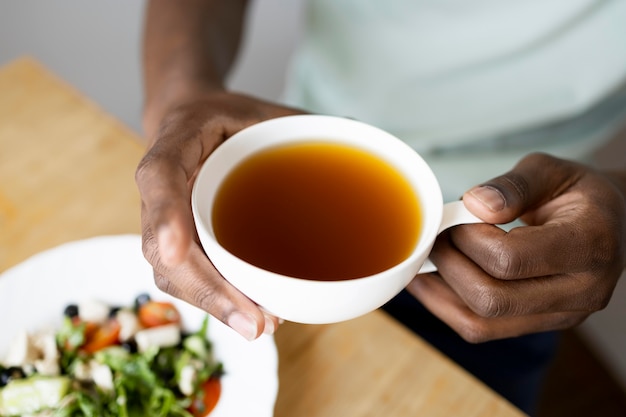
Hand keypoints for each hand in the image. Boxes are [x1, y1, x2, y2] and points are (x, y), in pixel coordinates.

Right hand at [135, 91, 302, 339]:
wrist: (194, 119)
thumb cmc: (231, 117)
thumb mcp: (264, 109)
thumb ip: (303, 124)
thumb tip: (359, 133)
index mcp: (179, 139)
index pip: (160, 175)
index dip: (165, 215)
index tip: (177, 251)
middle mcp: (164, 186)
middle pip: (163, 248)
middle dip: (206, 288)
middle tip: (253, 322)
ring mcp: (166, 219)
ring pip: (173, 273)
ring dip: (214, 304)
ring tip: (260, 325)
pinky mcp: (179, 240)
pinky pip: (188, 277)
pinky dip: (218, 299)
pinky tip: (254, 314)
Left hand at [407, 153, 625, 341]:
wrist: (609, 223)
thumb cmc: (577, 193)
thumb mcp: (550, 170)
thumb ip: (513, 186)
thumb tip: (473, 204)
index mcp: (589, 245)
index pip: (510, 259)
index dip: (468, 238)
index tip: (458, 216)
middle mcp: (582, 291)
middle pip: (492, 298)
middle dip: (450, 264)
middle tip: (438, 236)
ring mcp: (562, 315)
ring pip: (481, 322)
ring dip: (441, 290)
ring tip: (427, 259)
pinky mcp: (540, 324)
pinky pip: (482, 329)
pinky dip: (447, 306)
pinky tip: (429, 282)